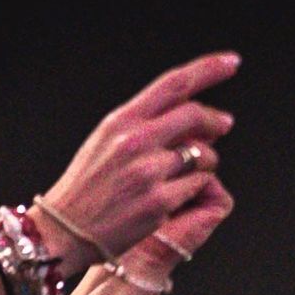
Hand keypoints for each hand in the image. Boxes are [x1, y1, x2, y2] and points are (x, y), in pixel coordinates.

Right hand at [40, 54, 238, 259]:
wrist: (63, 232)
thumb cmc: (84, 188)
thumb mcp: (104, 141)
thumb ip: (141, 123)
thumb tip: (185, 114)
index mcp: (121, 122)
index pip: (174, 84)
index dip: (208, 69)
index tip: (230, 63)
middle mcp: (135, 142)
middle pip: (194, 116)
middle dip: (215, 120)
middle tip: (223, 125)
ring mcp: (148, 173)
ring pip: (202, 155)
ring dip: (206, 161)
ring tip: (192, 170)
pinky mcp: (159, 203)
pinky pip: (196, 186)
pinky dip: (194, 187)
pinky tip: (178, 194)